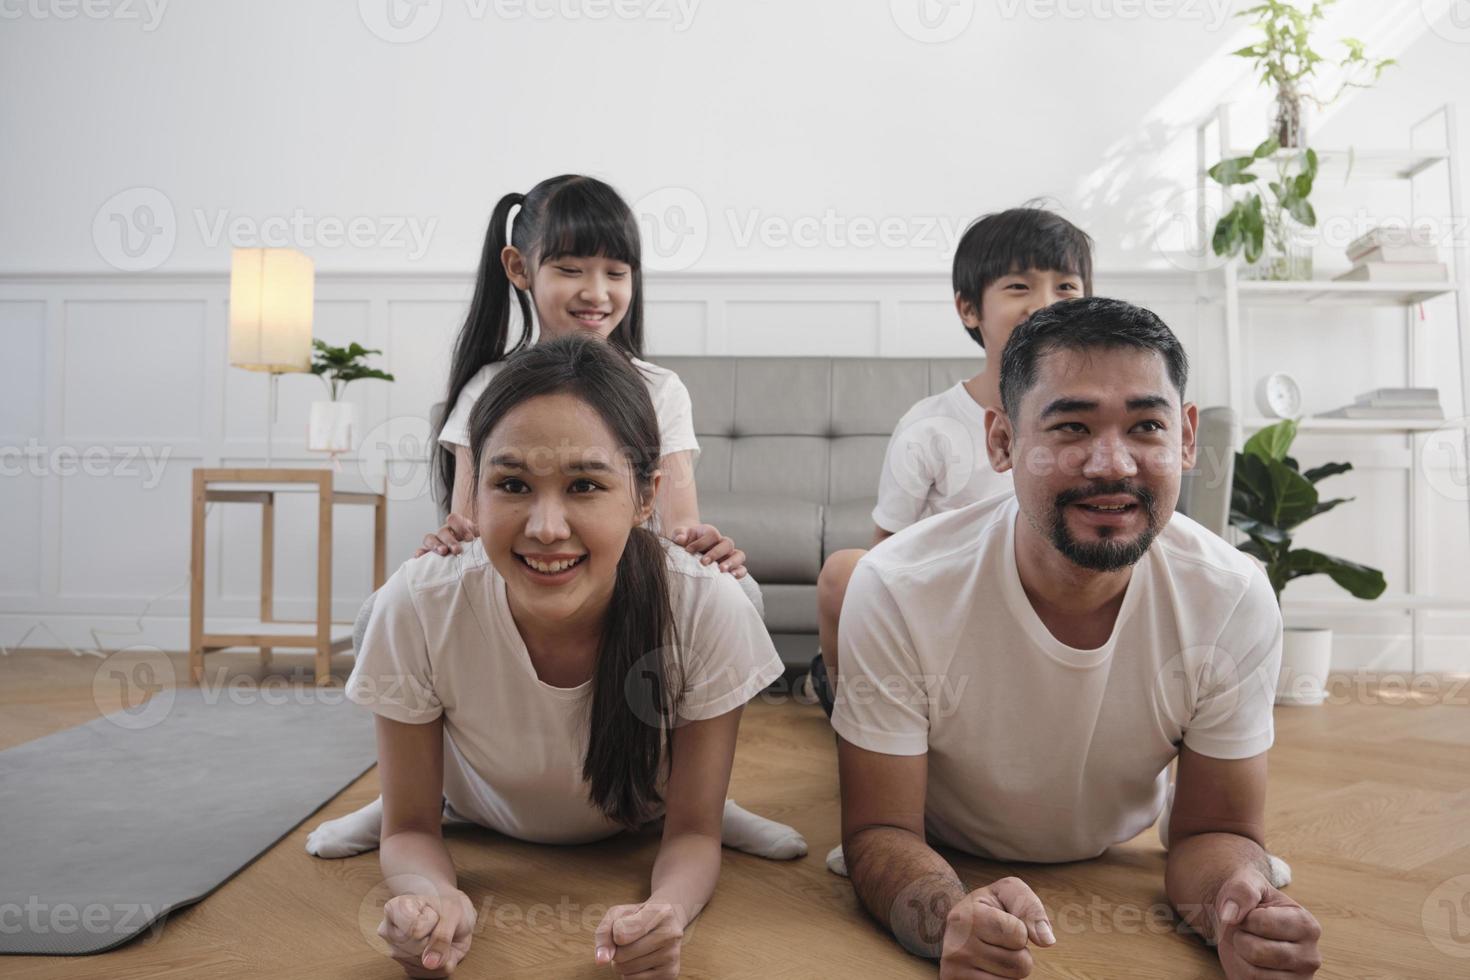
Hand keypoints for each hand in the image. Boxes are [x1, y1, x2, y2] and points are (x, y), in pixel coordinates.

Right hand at [378, 888, 475, 976]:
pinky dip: (441, 965)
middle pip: (417, 949)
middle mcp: (389, 932)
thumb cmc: (448, 907)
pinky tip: (439, 950)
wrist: (452, 914)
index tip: (434, 913)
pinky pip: (429, 974)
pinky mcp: (407, 967)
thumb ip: (442, 936)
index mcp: (395, 909)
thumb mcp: (452, 913)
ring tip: (439, 938)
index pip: (415, 930)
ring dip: (441, 955)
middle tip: (439, 926)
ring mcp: (395, 952)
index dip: (433, 923)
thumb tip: (430, 963)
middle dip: (437, 941)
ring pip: (423, 965)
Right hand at [413, 513, 477, 558]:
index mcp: (457, 525)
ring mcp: (435, 541)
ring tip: (443, 552)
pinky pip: (421, 551)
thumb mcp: (481, 538)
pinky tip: (420, 557)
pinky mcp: (428, 552)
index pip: (453, 519)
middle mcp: (445, 532)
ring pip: (430, 538)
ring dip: (435, 545)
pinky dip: (420, 553)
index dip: (460, 527)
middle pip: (443, 531)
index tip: (470, 539)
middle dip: (450, 540)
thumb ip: (482, 535)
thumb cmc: (476, 546)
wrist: (471, 558)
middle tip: (457, 550)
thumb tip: (487, 537)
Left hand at [593, 901, 684, 977]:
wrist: (666, 922)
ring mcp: (672, 955)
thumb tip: (601, 960)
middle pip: (622, 955)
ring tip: (634, 949)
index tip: (621, 926)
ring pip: (626, 969)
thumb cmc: (638, 916)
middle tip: (627, 940)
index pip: (621, 934)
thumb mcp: (618, 914)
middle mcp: (671, 934)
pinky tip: (641, 960)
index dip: (614, 933)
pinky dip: (630, 973)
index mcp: (660, 912)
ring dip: (622, 962)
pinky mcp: (671, 973)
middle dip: (617, 950)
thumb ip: (604, 933)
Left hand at [670, 524, 745, 578]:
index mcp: (710, 533)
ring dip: (732, 563)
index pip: (712, 535)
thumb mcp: (680, 534)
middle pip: (727, 543)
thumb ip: (679, 534)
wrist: (689, 547)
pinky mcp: (732, 566)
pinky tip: (732, 577)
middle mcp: (722, 543)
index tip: (688, 550)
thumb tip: (680, 539)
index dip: (701, 543)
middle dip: (716, 553)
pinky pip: (742, 568)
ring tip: (722, 570)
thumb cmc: (686, 541)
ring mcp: (729, 555)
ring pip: (739, 555)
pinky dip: (739, 572)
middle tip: (704, 562)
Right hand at [940, 877, 1054, 978]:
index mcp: (966, 917)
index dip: (1021, 929)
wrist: (956, 924)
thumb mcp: (1006, 891)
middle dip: (1019, 951)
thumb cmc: (988, 906)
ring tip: (993, 951)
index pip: (1018, 934)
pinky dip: (1002, 979)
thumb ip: (1030, 907)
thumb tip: (1046, 940)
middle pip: (1020, 963)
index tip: (1005, 921)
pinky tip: (988, 966)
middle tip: (1000, 940)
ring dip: (1012, 968)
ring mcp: (956, 970)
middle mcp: (957, 946)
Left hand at [1214, 869, 1321, 978]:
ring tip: (1246, 945)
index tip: (1250, 914)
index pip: (1262, 922)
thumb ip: (1242, 891)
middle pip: (1257, 952)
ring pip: (1252, 974)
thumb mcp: (1247, 884)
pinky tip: (1247, 961)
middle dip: (1239, 938)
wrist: (1245, 922)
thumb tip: (1230, 915)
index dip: (1245, 917)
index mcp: (1308, 926)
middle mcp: (1310, 957)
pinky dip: (1238, 972)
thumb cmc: (1250, 902)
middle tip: (1246, 932)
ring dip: (1237, 957)